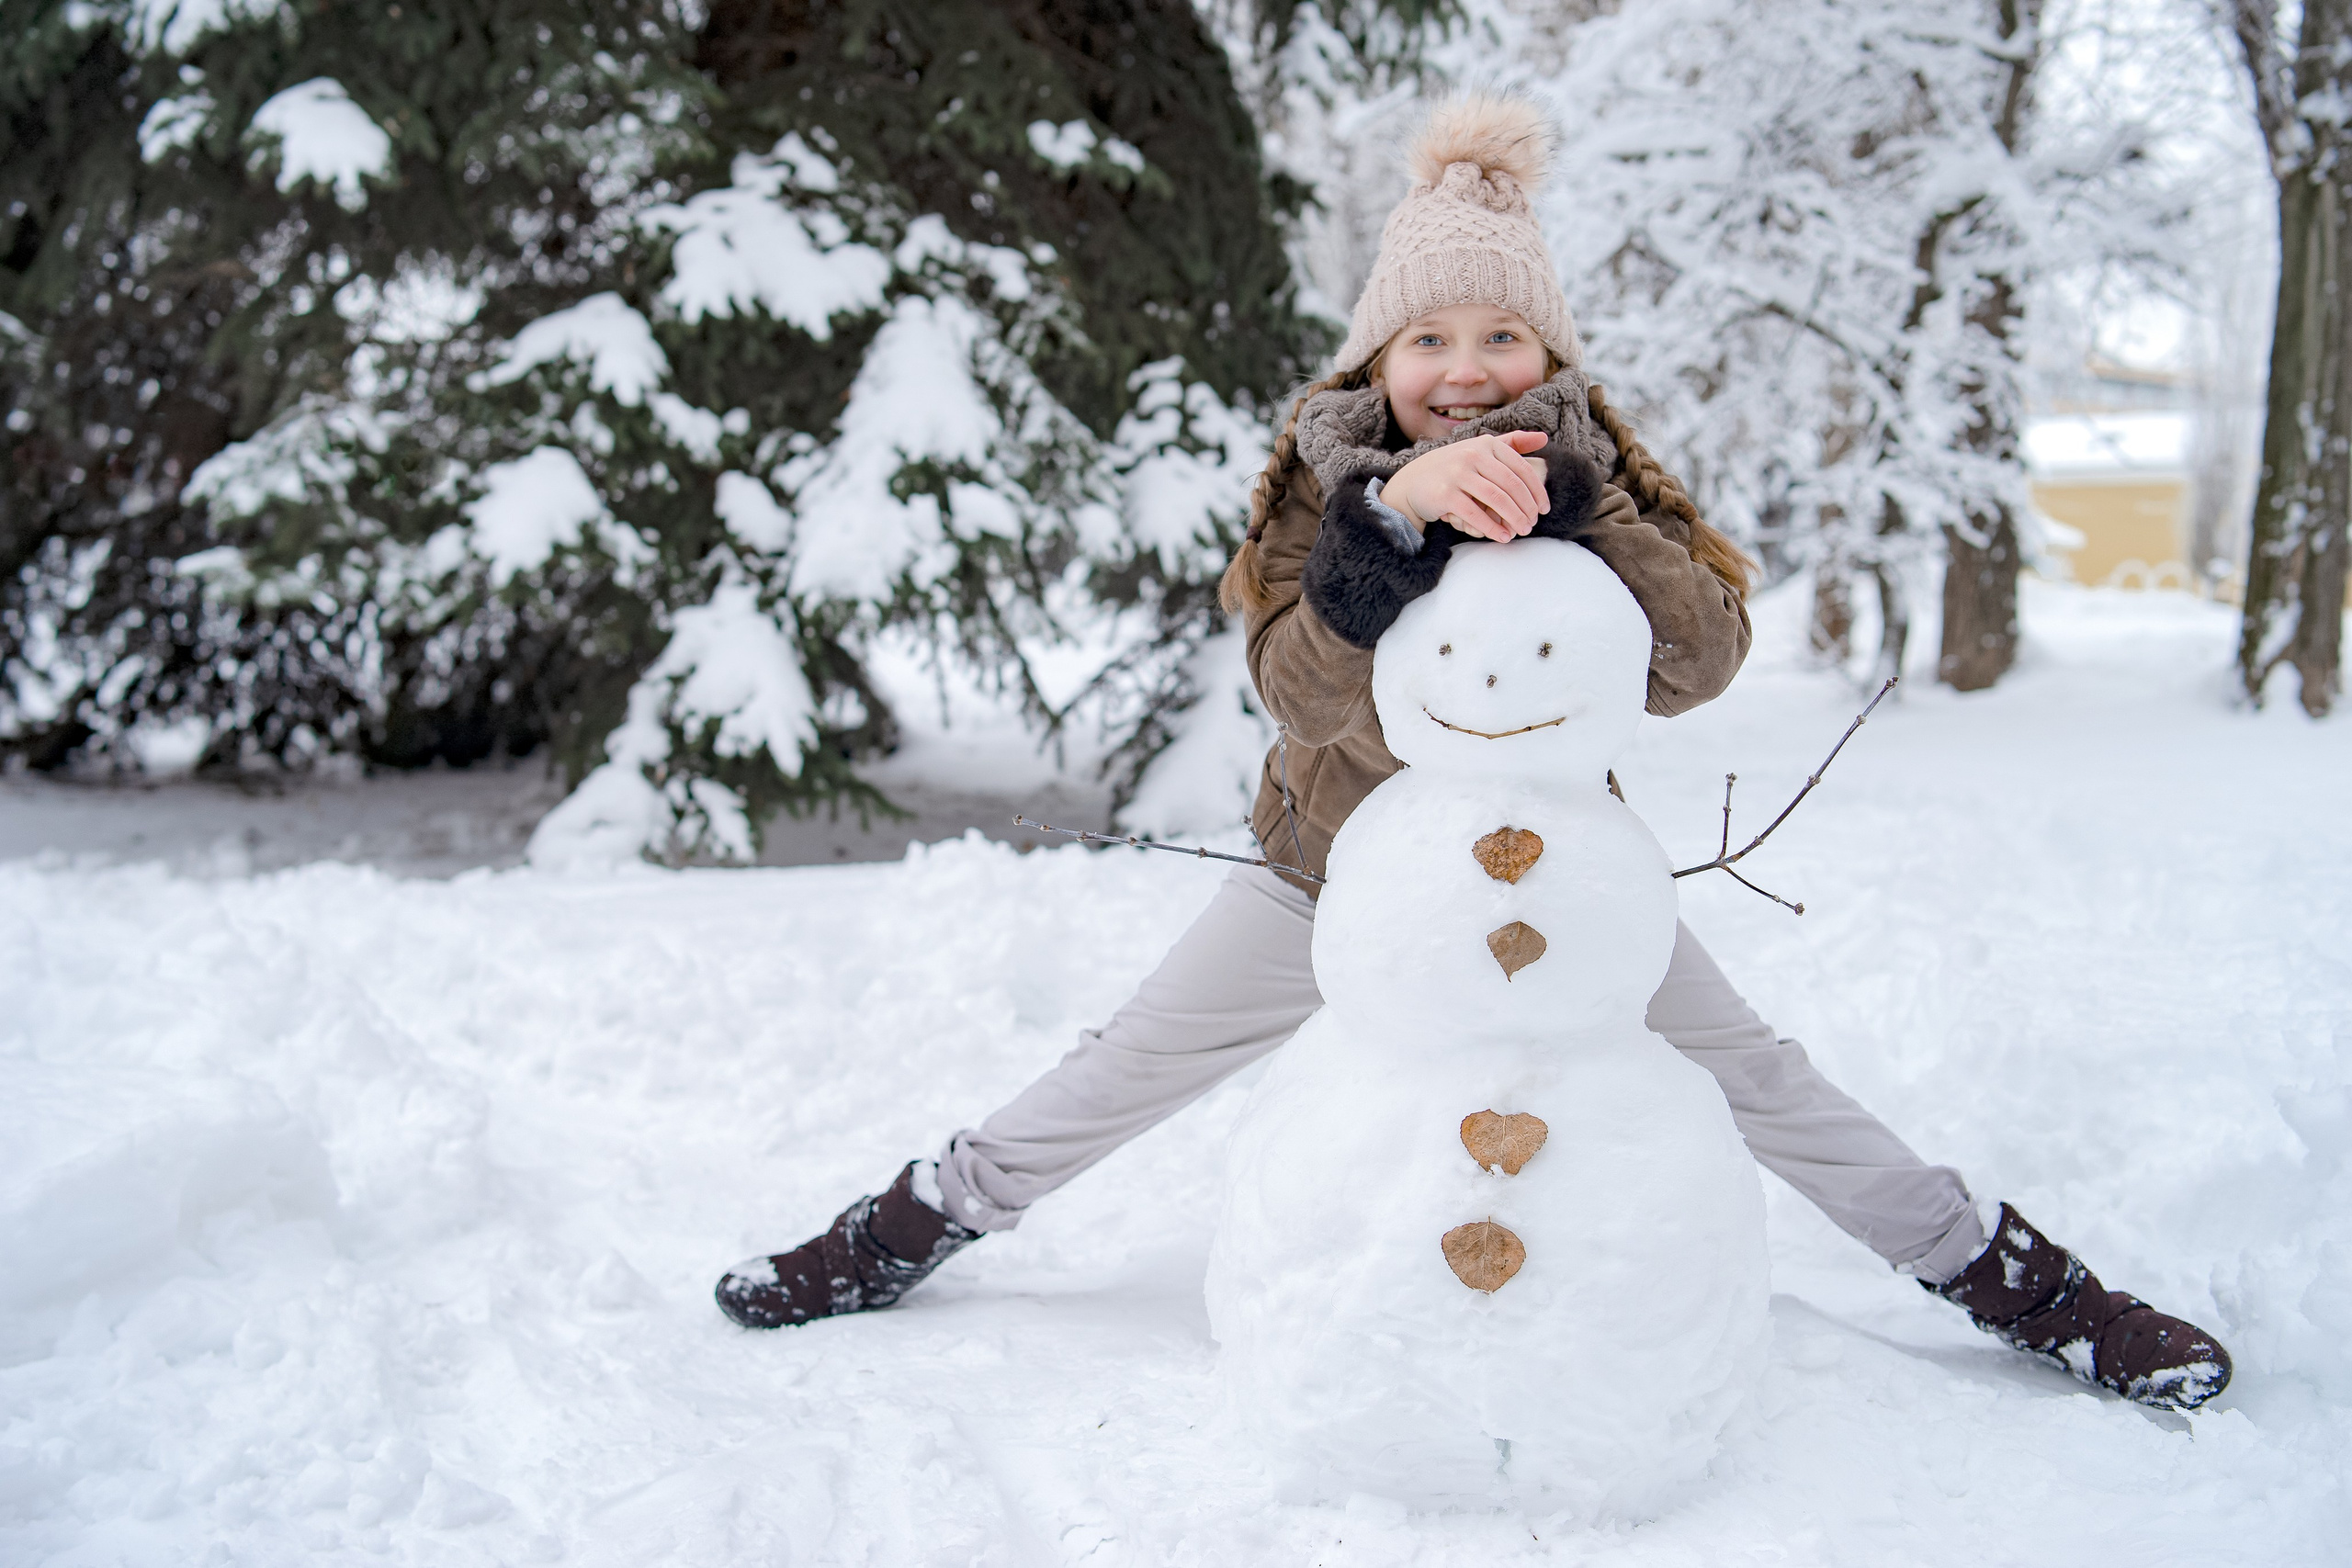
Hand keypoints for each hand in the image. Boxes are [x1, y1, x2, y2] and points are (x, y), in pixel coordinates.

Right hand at [1381, 430, 1550, 542]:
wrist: (1413, 481)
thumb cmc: (1455, 467)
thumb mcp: (1482, 450)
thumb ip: (1513, 443)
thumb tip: (1545, 439)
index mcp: (1487, 444)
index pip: (1521, 469)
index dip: (1537, 491)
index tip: (1544, 509)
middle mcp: (1472, 454)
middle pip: (1511, 485)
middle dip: (1527, 507)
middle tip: (1533, 523)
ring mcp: (1457, 473)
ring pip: (1496, 499)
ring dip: (1514, 518)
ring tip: (1522, 531)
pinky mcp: (1444, 494)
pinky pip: (1475, 514)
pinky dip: (1491, 528)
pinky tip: (1501, 537)